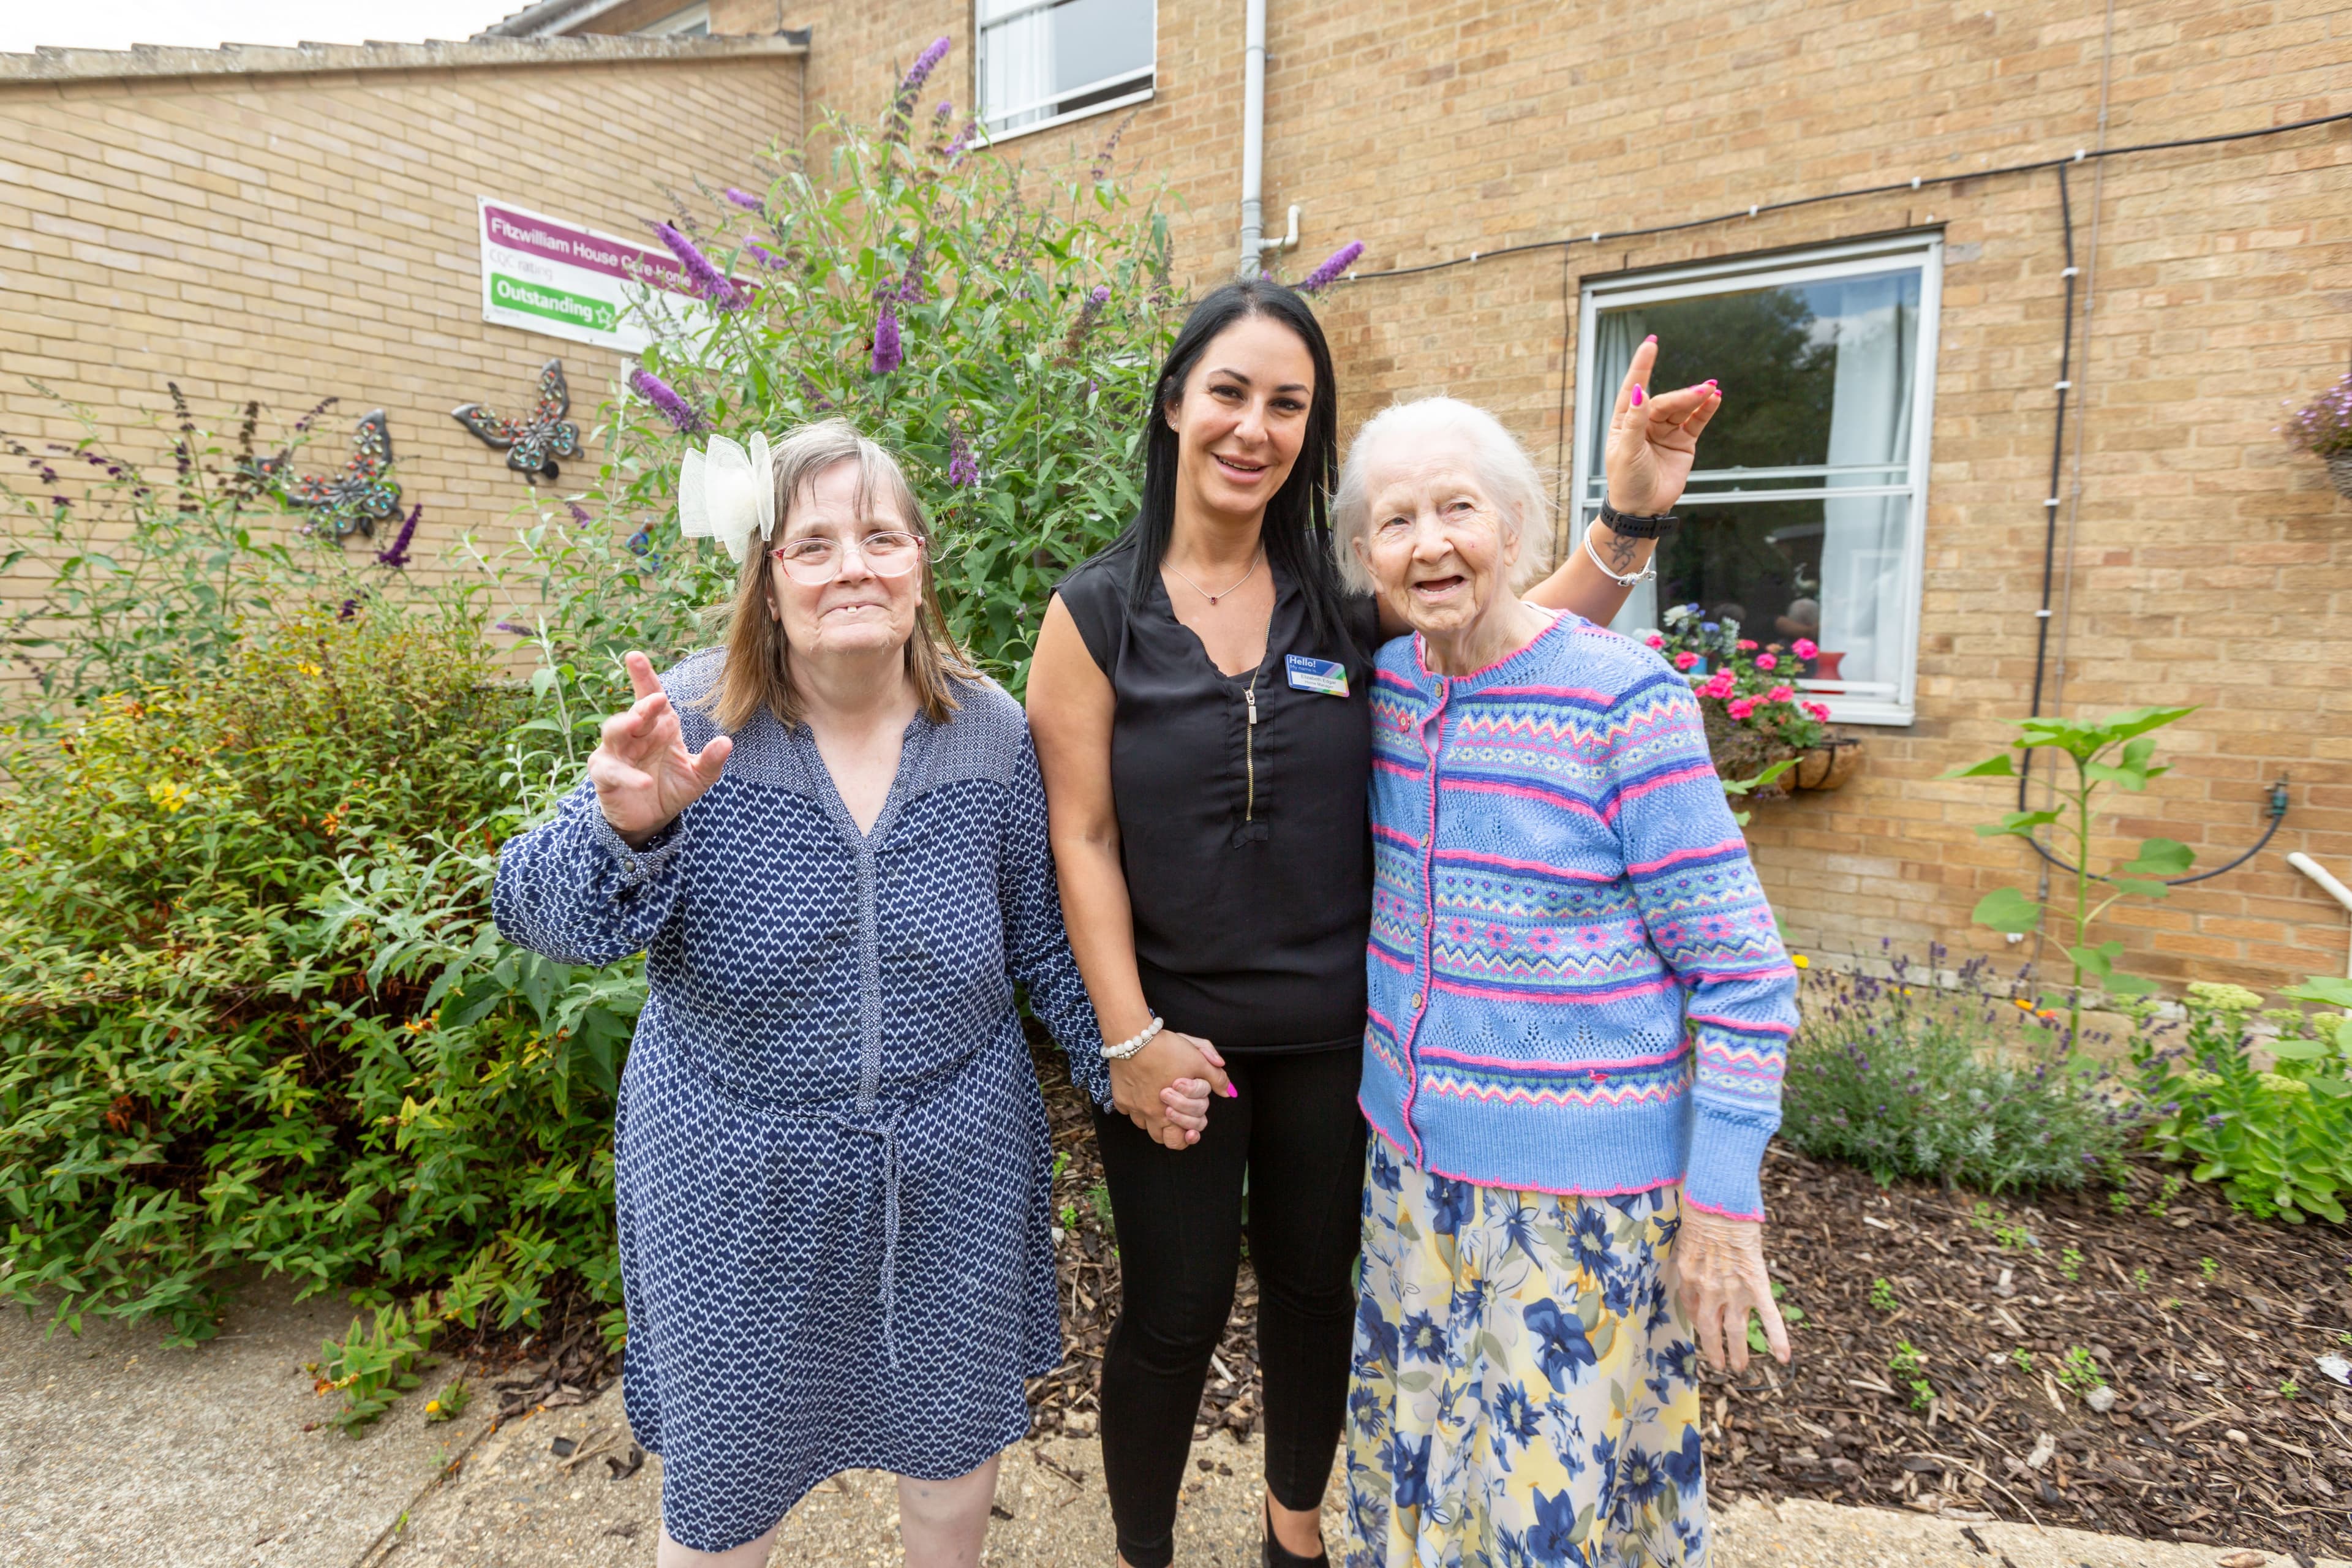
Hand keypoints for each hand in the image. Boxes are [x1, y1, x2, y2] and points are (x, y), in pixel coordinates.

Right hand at [586, 651, 733, 846]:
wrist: (651, 818)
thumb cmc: (672, 787)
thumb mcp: (698, 776)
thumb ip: (711, 760)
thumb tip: (726, 742)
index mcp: (659, 726)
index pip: (650, 696)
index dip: (643, 676)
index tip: (635, 656)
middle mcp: (636, 735)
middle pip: (635, 713)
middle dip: (644, 706)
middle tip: (657, 700)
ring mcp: (616, 753)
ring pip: (614, 733)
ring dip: (625, 727)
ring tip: (638, 724)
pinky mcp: (605, 775)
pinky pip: (613, 771)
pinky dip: (627, 775)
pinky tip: (644, 781)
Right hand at [1108, 1029, 1230, 1150]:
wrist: (1135, 1037)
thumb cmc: (1167, 1049)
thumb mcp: (1199, 1060)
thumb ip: (1216, 1078)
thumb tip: (1228, 1092)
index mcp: (1170, 1111)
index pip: (1179, 1141)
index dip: (1187, 1137)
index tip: (1190, 1130)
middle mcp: (1150, 1114)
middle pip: (1160, 1138)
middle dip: (1170, 1132)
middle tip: (1175, 1116)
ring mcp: (1133, 1107)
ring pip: (1143, 1125)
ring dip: (1152, 1118)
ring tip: (1160, 1102)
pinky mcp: (1120, 1097)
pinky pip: (1127, 1110)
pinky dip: (1135, 1105)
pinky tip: (1142, 1091)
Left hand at [1604, 336, 1721, 515]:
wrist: (1642, 509)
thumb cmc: (1626, 481)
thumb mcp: (1626, 451)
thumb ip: (1634, 421)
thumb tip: (1639, 391)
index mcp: (1625, 421)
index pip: (1634, 388)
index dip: (1642, 365)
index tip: (1651, 343)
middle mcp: (1645, 422)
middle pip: (1665, 401)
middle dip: (1682, 395)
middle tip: (1701, 390)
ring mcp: (1666, 431)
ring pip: (1683, 409)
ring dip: (1696, 398)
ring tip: (1711, 389)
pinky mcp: (1683, 442)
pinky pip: (1696, 421)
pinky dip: (1706, 410)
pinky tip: (1715, 398)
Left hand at [1672, 1205, 1788, 1373]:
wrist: (1720, 1202)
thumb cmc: (1702, 1210)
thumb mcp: (1688, 1235)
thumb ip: (1693, 1254)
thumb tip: (1698, 1258)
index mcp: (1688, 1276)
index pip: (1691, 1307)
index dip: (1698, 1320)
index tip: (1703, 1327)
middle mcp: (1708, 1289)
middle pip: (1709, 1328)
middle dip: (1713, 1349)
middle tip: (1719, 1364)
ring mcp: (1732, 1289)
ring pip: (1735, 1329)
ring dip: (1738, 1351)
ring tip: (1740, 1368)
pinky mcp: (1755, 1284)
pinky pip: (1768, 1315)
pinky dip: (1778, 1337)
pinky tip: (1784, 1357)